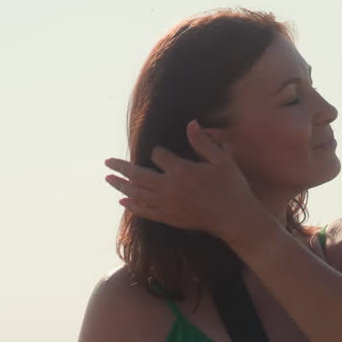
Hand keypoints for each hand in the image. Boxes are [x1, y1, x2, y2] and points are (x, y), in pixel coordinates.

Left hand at [103, 120, 261, 241]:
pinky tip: (123, 201)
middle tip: (107, 162)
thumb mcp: (222, 160)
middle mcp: (169, 188)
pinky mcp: (169, 218)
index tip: (161, 152)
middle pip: (138, 175)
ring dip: (120, 185)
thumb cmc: (231, 187)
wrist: (234, 218)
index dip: (158, 152)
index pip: (158, 155)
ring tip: (108, 179)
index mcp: (181, 170)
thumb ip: (203, 142)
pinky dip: (132, 206)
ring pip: (137, 194)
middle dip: (121, 167)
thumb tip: (191, 123)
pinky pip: (144, 211)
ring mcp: (167, 205)